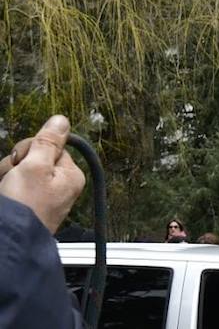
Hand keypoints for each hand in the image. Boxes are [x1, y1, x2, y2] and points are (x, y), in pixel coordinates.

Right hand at [0, 115, 85, 232]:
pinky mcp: (24, 205)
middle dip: (15, 164)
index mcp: (70, 175)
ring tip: (4, 190)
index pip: (51, 146)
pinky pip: (11, 186)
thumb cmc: (24, 207)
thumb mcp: (35, 166)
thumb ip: (47, 142)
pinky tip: (2, 195)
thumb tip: (61, 120)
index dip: (32, 149)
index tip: (22, 160)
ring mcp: (40, 197)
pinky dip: (3, 188)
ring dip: (5, 176)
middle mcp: (59, 185)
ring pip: (18, 172)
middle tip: (12, 178)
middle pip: (32, 158)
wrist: (6, 242)